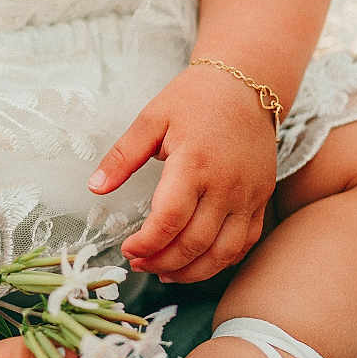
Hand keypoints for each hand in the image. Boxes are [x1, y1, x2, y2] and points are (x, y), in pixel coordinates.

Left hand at [88, 64, 276, 282]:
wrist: (244, 85)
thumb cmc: (194, 98)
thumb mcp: (151, 118)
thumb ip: (122, 156)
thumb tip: (94, 187)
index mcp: (193, 163)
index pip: (168, 220)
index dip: (145, 243)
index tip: (127, 249)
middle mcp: (225, 185)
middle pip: (194, 243)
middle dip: (163, 262)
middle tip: (140, 264)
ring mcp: (248, 195)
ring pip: (223, 253)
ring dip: (192, 272)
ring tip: (165, 272)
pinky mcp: (261, 199)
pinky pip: (244, 243)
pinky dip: (221, 261)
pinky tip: (199, 261)